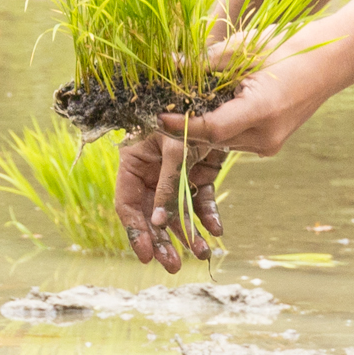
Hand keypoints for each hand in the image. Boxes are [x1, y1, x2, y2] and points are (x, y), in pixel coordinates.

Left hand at [114, 50, 339, 272]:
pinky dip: (218, 127)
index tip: (157, 116)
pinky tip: (206, 109)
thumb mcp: (245, 49)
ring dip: (201, 127)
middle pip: (212, 138)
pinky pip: (234, 140)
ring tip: (178, 106)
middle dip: (185, 126)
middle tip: (158, 109)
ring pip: (221, 142)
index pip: (212, 128)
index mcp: (263, 110)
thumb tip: (167, 63)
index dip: (182, 125)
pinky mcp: (270, 145)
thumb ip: (205, 62)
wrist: (331, 61)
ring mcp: (270, 145)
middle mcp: (267, 136)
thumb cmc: (289, 47)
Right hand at [114, 124, 229, 273]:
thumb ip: (168, 185)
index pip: (127, 202)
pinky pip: (200, 198)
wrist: (226, 88)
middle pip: (152, 213)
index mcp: (134, 160)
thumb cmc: (188, 110)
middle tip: (174, 266)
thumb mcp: (175, 147)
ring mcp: (176, 171)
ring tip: (202, 254)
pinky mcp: (199, 170)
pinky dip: (207, 214)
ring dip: (188, 234)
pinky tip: (216, 230)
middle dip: (163, 241)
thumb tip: (161, 224)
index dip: (135, 230)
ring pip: (177, 210)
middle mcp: (152, 169)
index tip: (146, 256)